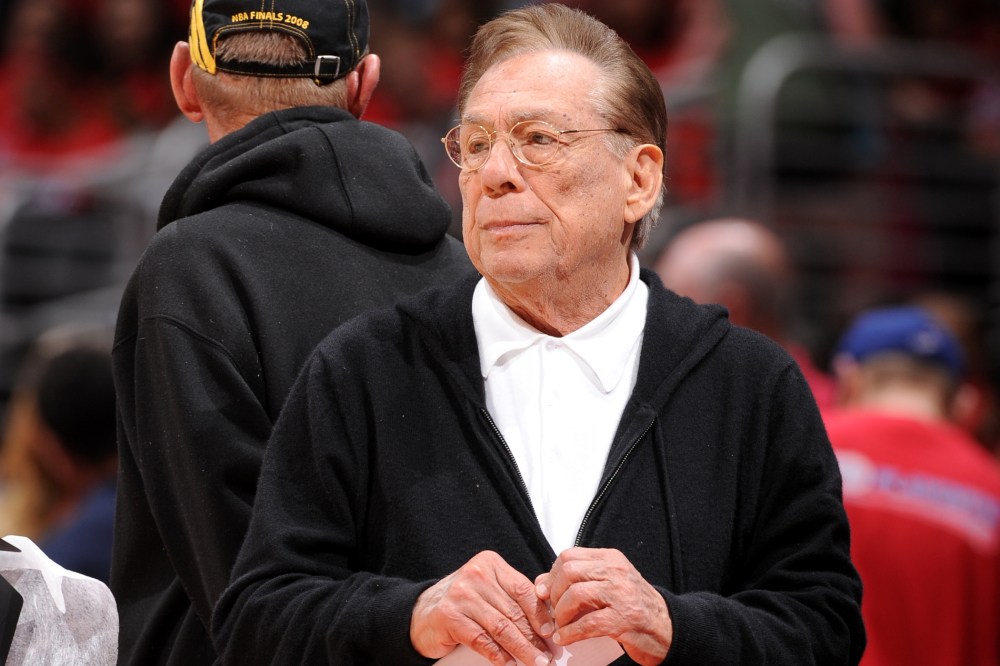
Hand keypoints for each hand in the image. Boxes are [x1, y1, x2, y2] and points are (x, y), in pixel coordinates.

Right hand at [411, 550, 554, 665]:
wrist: (420, 613)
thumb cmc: (460, 603)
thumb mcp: (487, 590)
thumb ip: (512, 597)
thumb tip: (547, 620)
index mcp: (489, 564)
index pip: (523, 589)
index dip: (540, 613)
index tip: (551, 632)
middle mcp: (475, 575)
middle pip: (514, 611)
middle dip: (534, 637)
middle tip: (547, 654)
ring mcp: (461, 595)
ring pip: (501, 627)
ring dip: (521, 649)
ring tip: (534, 661)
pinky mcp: (450, 616)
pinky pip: (481, 639)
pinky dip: (498, 654)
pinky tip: (507, 662)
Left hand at [535, 547, 671, 665]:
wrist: (665, 628)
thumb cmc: (632, 606)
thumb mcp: (607, 584)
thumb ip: (578, 580)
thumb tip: (541, 583)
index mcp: (611, 559)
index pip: (569, 556)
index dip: (551, 575)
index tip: (544, 591)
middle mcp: (616, 571)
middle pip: (569, 571)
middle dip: (554, 594)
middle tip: (553, 610)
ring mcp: (621, 594)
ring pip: (576, 594)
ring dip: (561, 614)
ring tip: (560, 625)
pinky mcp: (623, 619)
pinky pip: (587, 624)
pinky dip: (570, 633)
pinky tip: (565, 638)